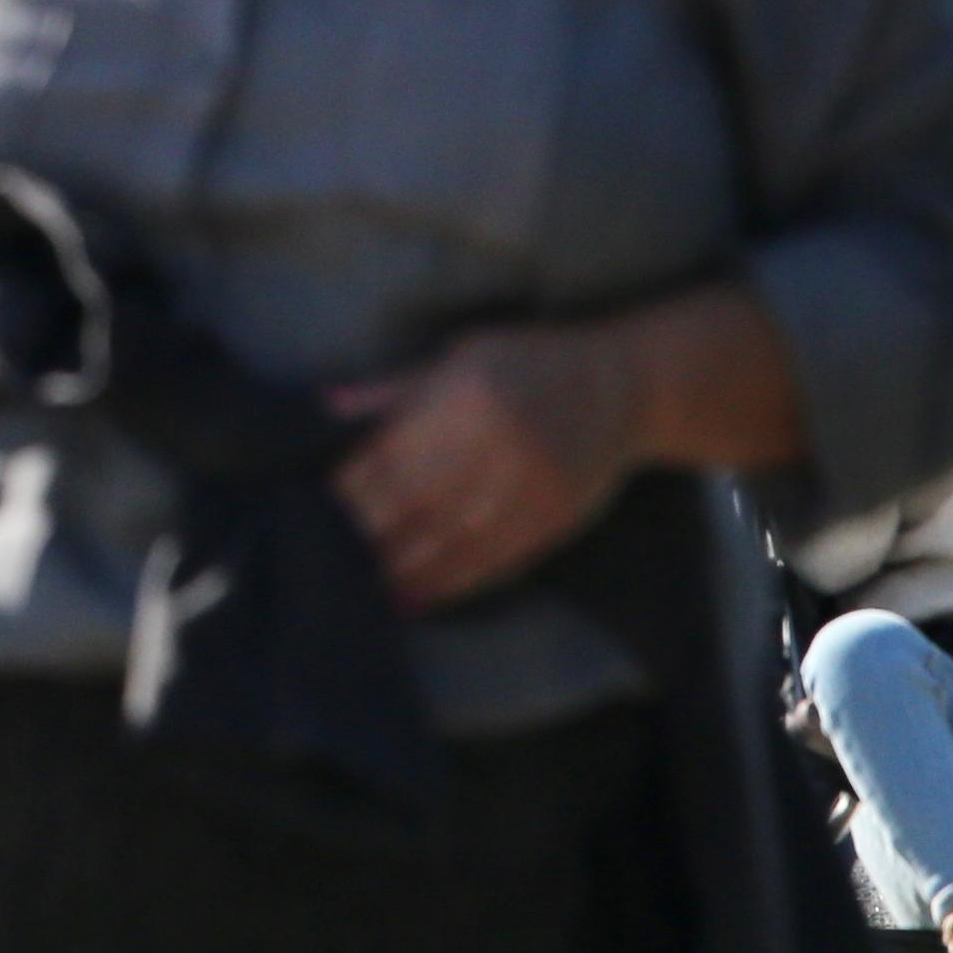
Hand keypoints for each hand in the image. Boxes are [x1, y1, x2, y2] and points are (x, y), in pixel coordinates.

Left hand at [331, 320, 640, 610]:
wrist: (623, 384)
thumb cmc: (528, 363)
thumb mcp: (461, 356)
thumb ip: (396, 389)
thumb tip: (330, 406)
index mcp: (467, 392)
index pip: (395, 449)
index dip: (357, 483)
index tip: (329, 501)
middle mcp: (500, 437)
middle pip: (420, 498)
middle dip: (376, 531)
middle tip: (341, 550)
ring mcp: (533, 480)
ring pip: (456, 536)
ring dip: (410, 567)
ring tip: (376, 585)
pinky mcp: (557, 513)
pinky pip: (498, 557)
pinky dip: (456, 582)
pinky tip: (425, 596)